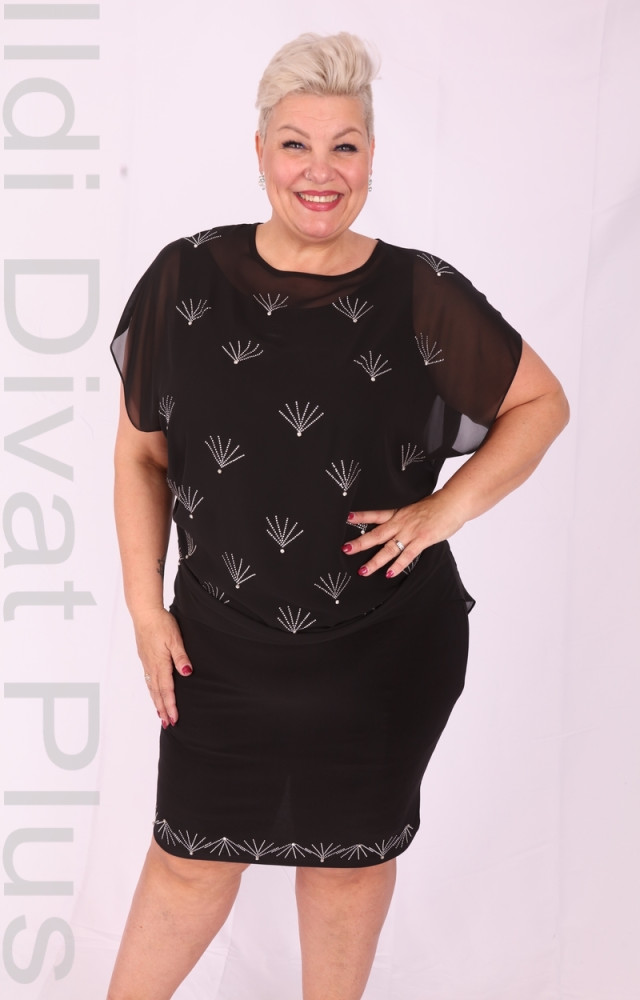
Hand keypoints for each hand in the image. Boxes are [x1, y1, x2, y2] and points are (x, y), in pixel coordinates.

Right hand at [132, 608, 191, 726]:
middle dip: (163, 710)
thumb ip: (181, 657)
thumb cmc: (161, 624)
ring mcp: (147, 663)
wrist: (145, 613)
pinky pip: (148, 680)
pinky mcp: (145, 658)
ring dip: (156, 703)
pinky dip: (152, 691)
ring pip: (152, 688)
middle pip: (157, 693)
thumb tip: (187, 673)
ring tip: (160, 715)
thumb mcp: (175, 639)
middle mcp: (152, 666)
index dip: (171, 706)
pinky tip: (153, 693)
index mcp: (161, 663)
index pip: (167, 690)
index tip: (174, 719)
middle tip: (168, 724)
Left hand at [343, 490, 466, 576]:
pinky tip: (389, 573)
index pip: (376, 514)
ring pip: (389, 548)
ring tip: (363, 571)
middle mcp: (401, 522)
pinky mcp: (423, 539)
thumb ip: (406, 519)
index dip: (361, 516)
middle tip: (345, 550)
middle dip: (360, 543)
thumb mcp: (416, 509)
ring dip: (375, 561)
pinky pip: (408, 554)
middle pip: (376, 534)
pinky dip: (398, 565)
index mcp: (399, 514)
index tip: (347, 518)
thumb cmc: (437, 506)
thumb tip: (399, 527)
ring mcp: (411, 532)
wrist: (453, 502)